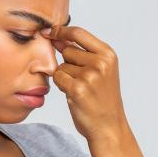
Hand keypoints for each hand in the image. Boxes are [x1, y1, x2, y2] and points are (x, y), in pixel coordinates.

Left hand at [41, 25, 127, 141]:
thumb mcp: (100, 70)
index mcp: (108, 54)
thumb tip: (56, 37)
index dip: (61, 31)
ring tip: (81, 89)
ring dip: (65, 77)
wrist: (109, 126)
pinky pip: (57, 78)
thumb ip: (80, 52)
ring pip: (61, 66)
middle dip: (68, 63)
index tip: (48, 31)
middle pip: (67, 51)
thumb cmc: (102, 98)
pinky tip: (74, 95)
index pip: (78, 33)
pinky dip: (61, 86)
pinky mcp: (77, 89)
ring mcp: (89, 76)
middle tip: (83, 80)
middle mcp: (100, 62)